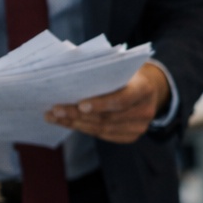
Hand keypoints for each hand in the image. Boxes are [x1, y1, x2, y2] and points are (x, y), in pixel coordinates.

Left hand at [46, 62, 171, 143]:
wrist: (147, 87)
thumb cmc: (126, 72)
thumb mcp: (120, 67)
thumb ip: (103, 72)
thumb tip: (69, 75)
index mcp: (145, 89)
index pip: (122, 100)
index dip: (101, 104)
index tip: (79, 104)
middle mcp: (145, 111)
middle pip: (108, 117)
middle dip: (78, 114)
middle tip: (55, 110)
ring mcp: (140, 127)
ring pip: (103, 129)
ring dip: (76, 124)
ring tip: (55, 117)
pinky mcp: (131, 136)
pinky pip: (104, 136)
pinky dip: (84, 129)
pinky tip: (67, 123)